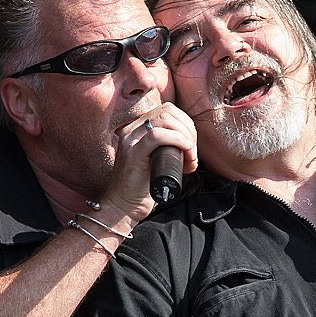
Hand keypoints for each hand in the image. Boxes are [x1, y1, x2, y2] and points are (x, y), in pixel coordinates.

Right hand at [99, 102, 198, 224]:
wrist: (123, 206)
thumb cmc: (142, 187)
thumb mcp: (156, 160)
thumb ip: (167, 147)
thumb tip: (190, 143)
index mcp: (137, 129)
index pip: (167, 110)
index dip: (186, 123)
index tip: (192, 144)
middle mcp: (132, 130)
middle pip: (168, 112)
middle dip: (188, 129)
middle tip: (192, 152)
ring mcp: (131, 140)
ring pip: (164, 119)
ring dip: (185, 136)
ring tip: (189, 157)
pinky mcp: (133, 153)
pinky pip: (157, 136)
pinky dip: (177, 140)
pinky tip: (185, 153)